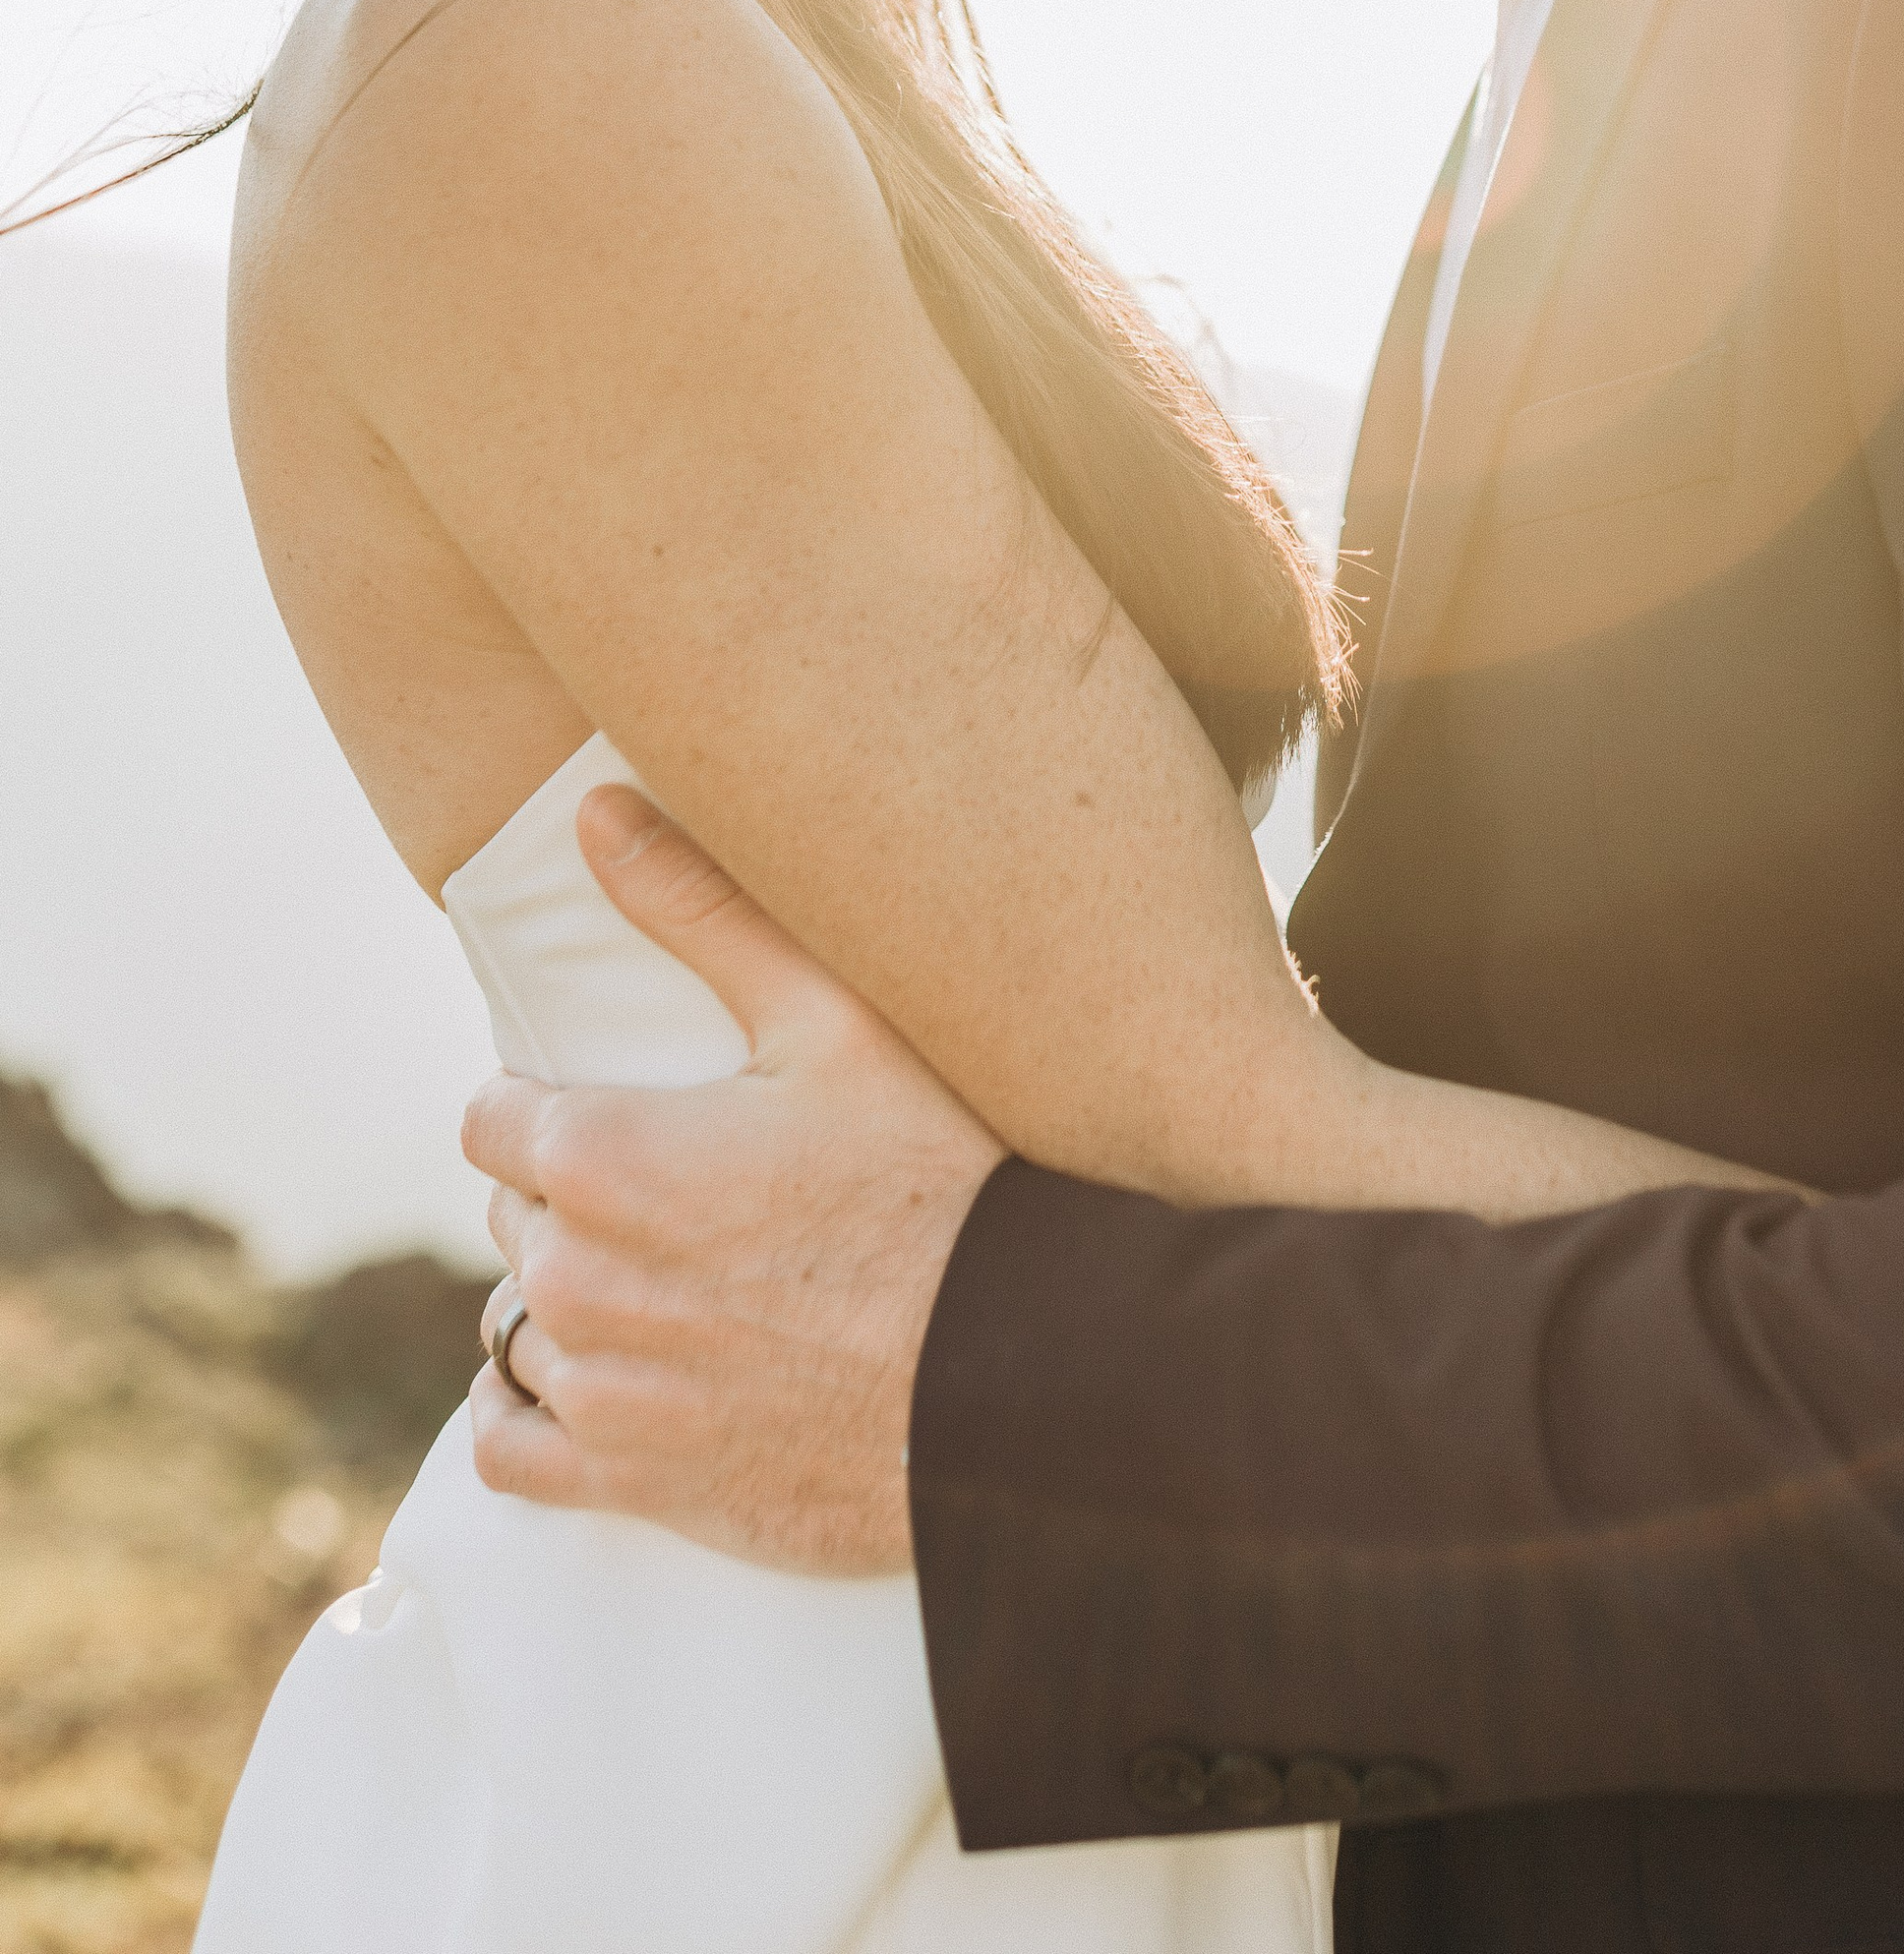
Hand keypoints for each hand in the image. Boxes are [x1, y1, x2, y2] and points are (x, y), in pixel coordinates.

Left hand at [462, 784, 1002, 1574]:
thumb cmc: (936, 1181)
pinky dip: (537, 1415)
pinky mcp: (630, 1482)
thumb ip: (700, 909)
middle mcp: (574, 1279)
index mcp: (603, 1156)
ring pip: (518, 1326)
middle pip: (514, 1219)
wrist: (1018, 1375)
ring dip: (569, 1303)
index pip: (492, 1118)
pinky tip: (604, 1379)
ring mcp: (599, 1390)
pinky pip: (511, 1450)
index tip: (628, 1112)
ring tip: (669, 1284)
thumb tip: (598, 813)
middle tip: (681, 1191)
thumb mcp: (833, 1020)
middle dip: (574, 1198)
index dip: (553, 1107)